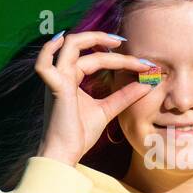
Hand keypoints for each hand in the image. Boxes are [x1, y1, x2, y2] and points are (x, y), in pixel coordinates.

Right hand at [34, 30, 152, 164]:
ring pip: (71, 47)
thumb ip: (125, 96)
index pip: (95, 57)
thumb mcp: (107, 110)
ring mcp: (57, 80)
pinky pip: (44, 65)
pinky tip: (61, 40)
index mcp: (71, 78)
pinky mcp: (55, 89)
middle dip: (103, 39)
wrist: (66, 153)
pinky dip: (48, 50)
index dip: (120, 58)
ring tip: (116, 42)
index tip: (144, 64)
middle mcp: (63, 75)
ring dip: (92, 38)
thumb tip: (148, 83)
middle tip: (125, 42)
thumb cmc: (80, 134)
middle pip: (81, 46)